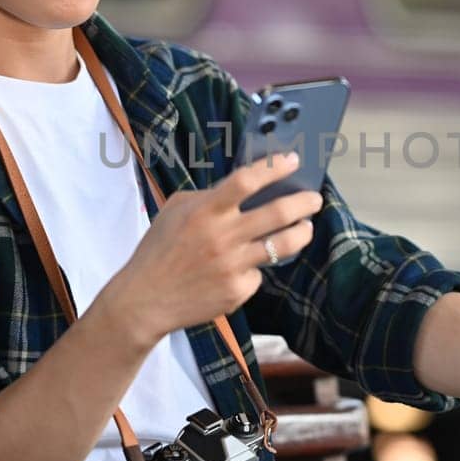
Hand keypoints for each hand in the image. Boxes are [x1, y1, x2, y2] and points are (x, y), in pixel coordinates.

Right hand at [97, 152, 321, 346]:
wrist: (145, 300)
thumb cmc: (159, 249)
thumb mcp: (176, 210)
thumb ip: (209, 197)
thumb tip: (246, 188)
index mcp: (205, 211)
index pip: (246, 181)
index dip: (274, 168)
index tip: (293, 160)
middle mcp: (222, 237)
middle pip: (277, 213)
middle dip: (304, 202)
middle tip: (314, 199)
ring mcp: (232, 266)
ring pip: (283, 245)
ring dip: (301, 232)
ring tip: (305, 227)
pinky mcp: (237, 291)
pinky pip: (259, 273)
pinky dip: (256, 266)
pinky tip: (246, 265)